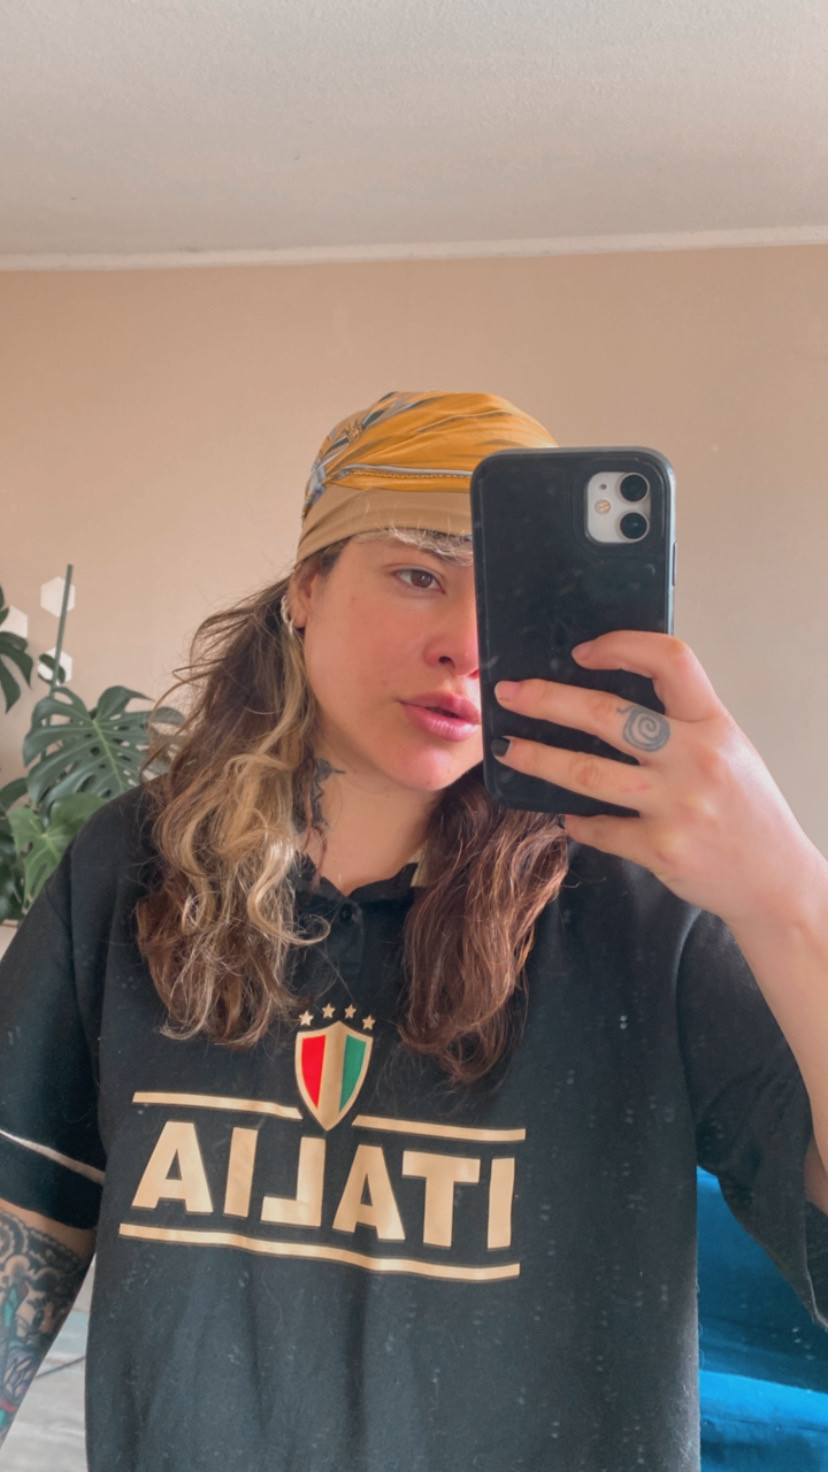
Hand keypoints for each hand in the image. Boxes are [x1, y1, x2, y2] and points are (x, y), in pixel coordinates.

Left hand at [493, 631, 813, 927]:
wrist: (777, 882)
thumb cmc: (748, 811)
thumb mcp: (729, 750)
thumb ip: (681, 724)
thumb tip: (604, 704)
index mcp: (714, 724)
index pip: (670, 660)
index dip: (620, 646)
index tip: (581, 652)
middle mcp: (696, 758)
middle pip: (606, 713)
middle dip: (547, 700)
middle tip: (510, 693)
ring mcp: (677, 805)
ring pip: (586, 772)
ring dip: (538, 759)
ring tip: (509, 751)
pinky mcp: (661, 849)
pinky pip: (599, 828)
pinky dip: (577, 822)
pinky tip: (567, 818)